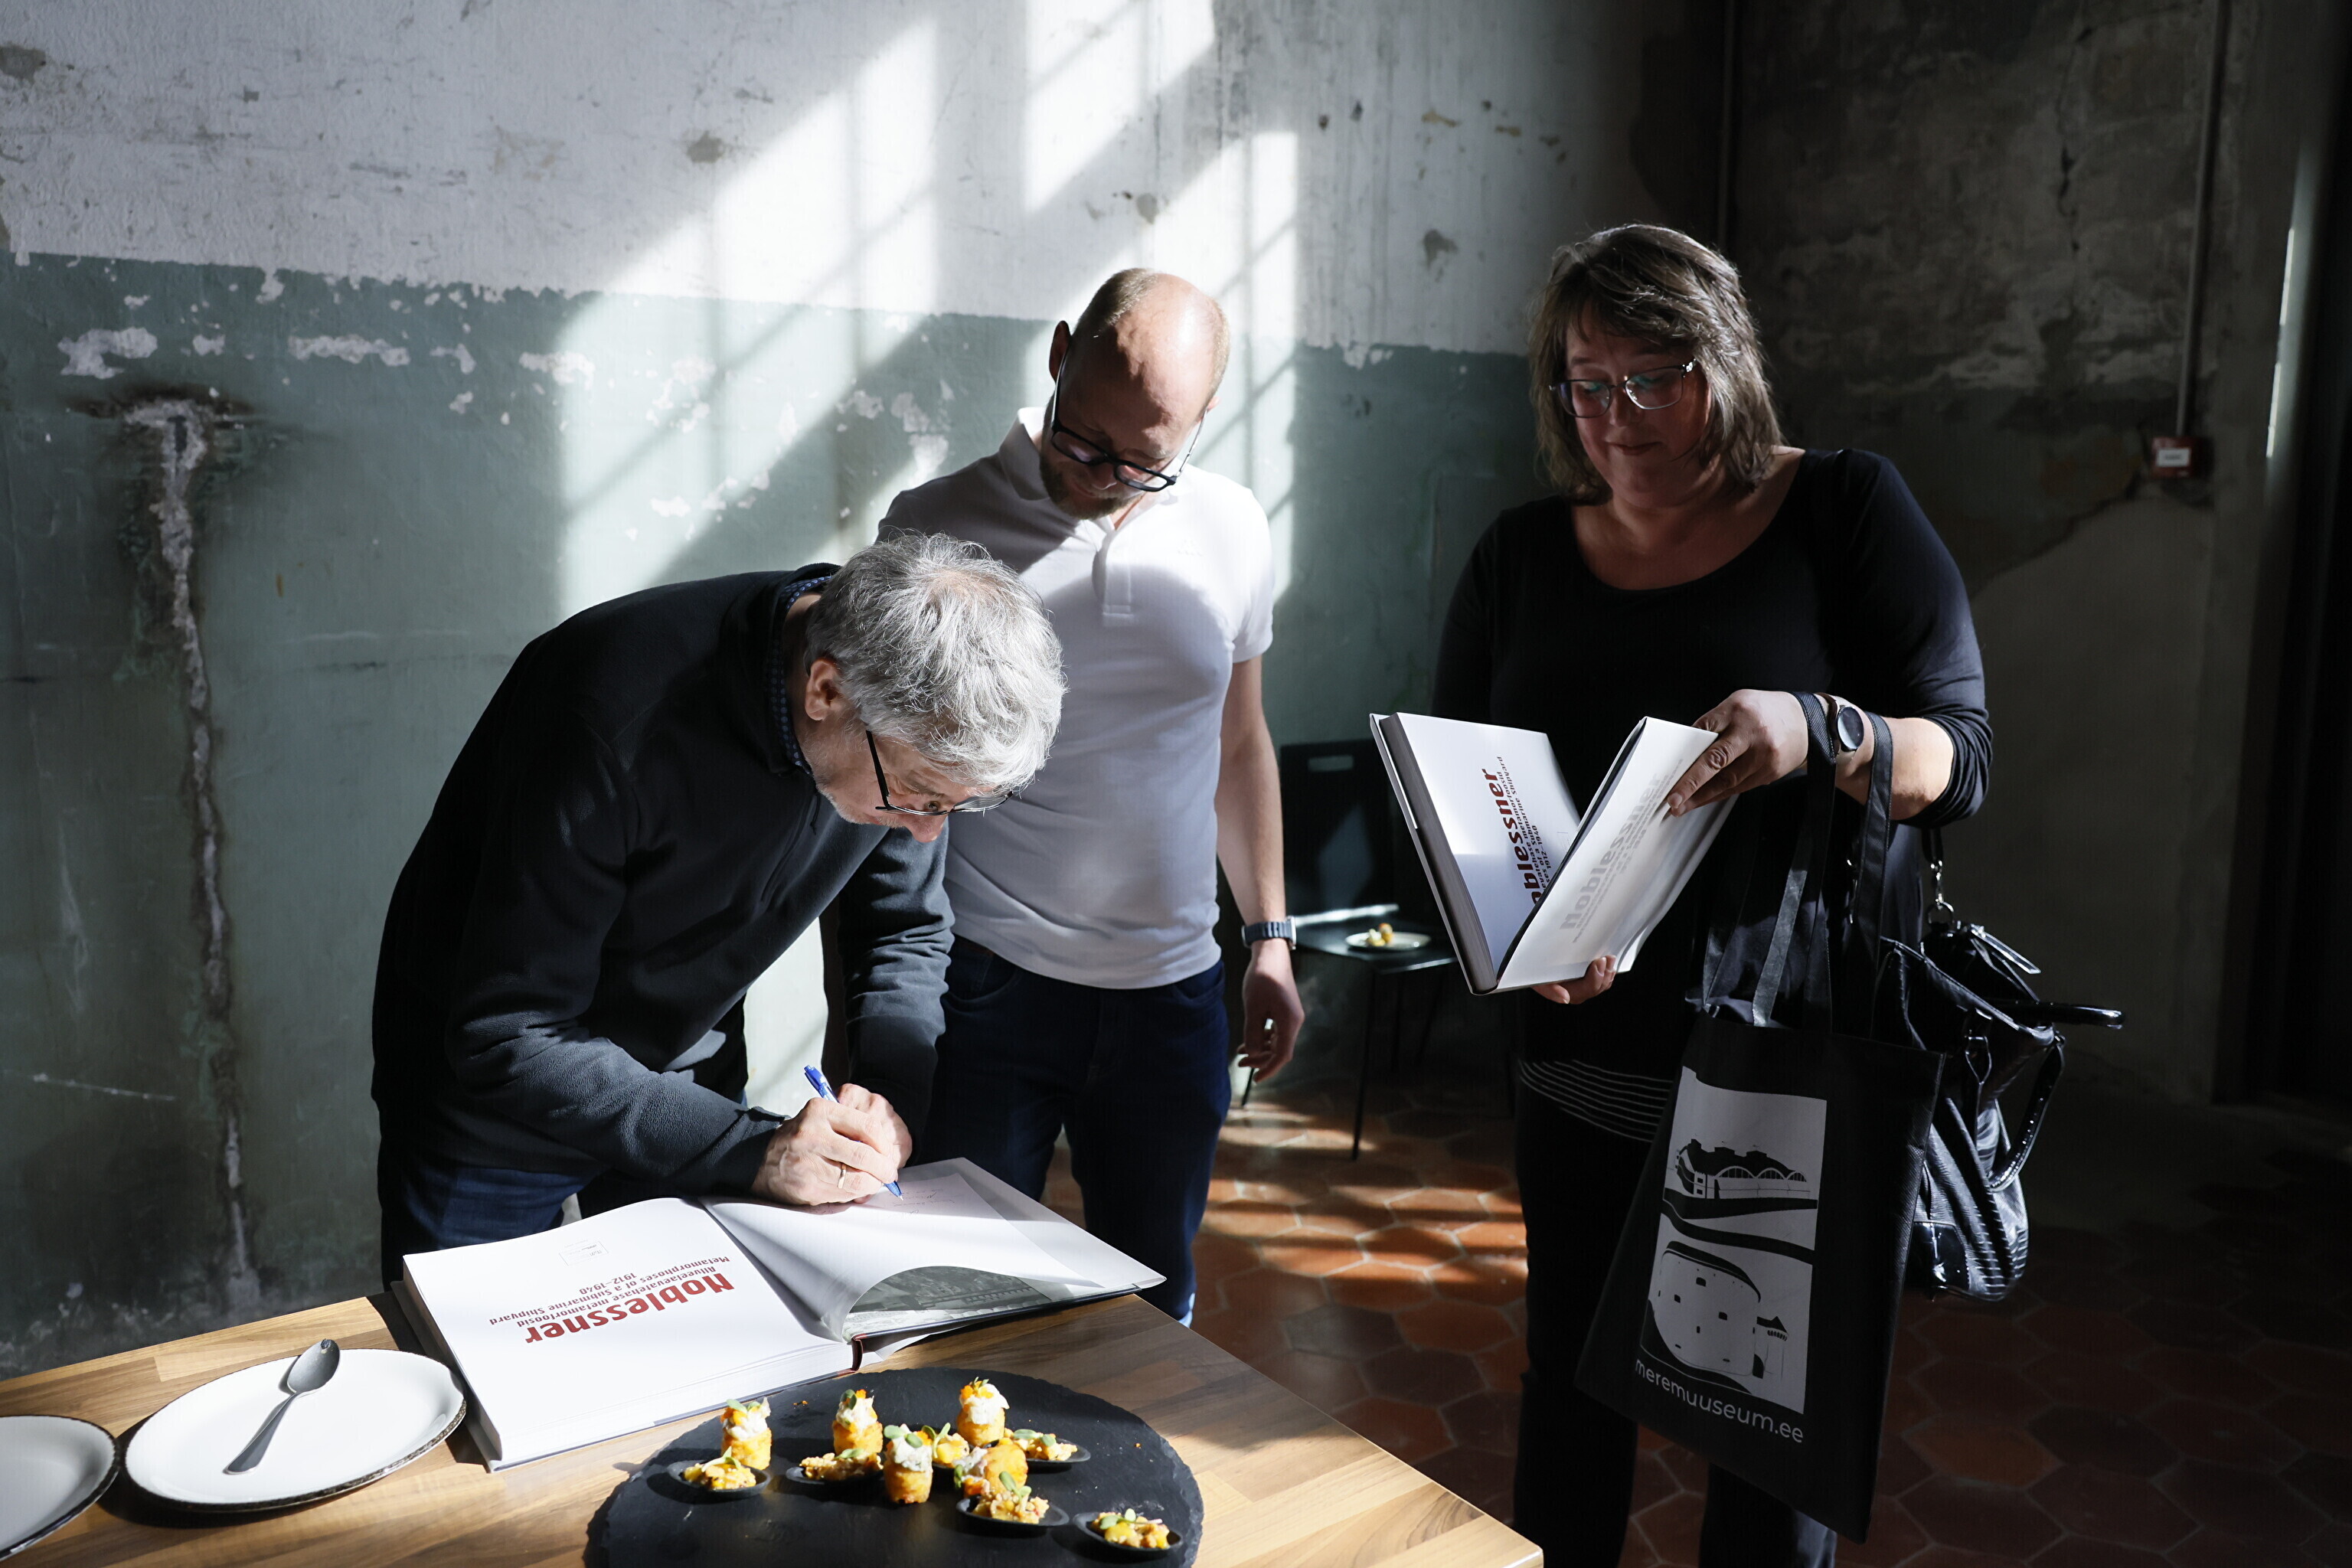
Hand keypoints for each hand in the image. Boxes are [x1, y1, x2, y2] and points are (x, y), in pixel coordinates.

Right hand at [751, 1087, 909, 1205]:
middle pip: (864, 1155)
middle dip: (883, 1168)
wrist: (760, 1159)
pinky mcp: (807, 1187)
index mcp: (820, 1111)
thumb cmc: (800, 1139)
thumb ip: (849, 1127)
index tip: (888, 1152)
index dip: (884, 1143)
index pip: (867, 1125)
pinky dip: (855, 1193)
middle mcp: (813, 1135)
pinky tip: (854, 1189)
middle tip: (889, 1173)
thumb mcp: (820, 1119)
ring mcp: (808, 1163)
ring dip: (872, 1184)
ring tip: (874, 1182)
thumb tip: (885, 1151)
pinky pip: (843, 1194)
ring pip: (856, 1179)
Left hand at [1236, 941, 1303, 1082]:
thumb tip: (1252, 1053)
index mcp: (1289, 1022)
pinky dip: (1263, 1037)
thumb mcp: (1253, 1007)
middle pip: (1280, 1050)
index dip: (1269, 1069)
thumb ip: (1252, 1032)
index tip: (1256, 1079)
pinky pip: (1277, 1031)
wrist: (1271, 953)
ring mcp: (1291, 1016)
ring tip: (1240, 1051)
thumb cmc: (1262, 977)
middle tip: (1240, 1063)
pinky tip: (1249, 1038)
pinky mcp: (1286, 1011)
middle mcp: (1294, 1021)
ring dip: (1260, 1048)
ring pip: (1277, 1041)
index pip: (1282, 1055)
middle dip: (1261, 1058)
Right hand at [1534, 954, 1615, 1004]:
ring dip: (1607, 971)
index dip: (1596, 977)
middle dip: (1604, 972)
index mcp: (1567, 994)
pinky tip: (1608, 963)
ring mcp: (1583, 988)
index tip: (1598, 961)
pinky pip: (1602, 981)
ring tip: (1609, 958)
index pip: (1588, 989)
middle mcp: (1577, 993)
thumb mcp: (1538, 980)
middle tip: (1605, 957)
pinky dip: (1606, 972)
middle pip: (1598, 987)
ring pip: (1602, 985)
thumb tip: (1565, 999)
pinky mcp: (1586, 981)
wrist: (1530, 967)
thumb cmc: (1534, 972)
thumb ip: (1550, 990)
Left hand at [1668, 689, 1809, 815]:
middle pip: (1715, 760)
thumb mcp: (1738, 703)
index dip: (1684, 752)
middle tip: (1672, 799)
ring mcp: (1763, 755)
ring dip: (1702, 796)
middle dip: (1691, 783)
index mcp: (1738, 710)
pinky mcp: (1770, 772)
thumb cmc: (1766, 711)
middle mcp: (1751, 733)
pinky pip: (1739, 787)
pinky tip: (1704, 800)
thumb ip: (1714, 723)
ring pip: (1727, 781)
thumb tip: (1688, 748)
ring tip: (1682, 805)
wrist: (1808, 723)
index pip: (1704, 731)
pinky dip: (1719, 794)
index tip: (1668, 769)